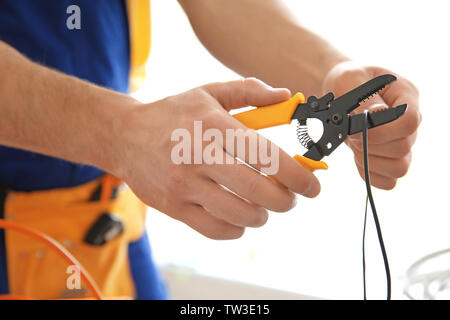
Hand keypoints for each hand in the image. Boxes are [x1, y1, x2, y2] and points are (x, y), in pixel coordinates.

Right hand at [111, 78, 320, 238]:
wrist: (124, 136)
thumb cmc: (173, 114)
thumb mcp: (208, 92)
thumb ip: (249, 91)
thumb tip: (286, 96)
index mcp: (213, 125)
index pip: (267, 156)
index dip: (298, 175)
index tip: (313, 186)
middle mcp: (199, 156)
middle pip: (259, 192)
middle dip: (286, 201)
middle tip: (291, 198)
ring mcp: (184, 185)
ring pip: (240, 215)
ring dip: (262, 216)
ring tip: (264, 207)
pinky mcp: (173, 207)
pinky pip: (216, 229)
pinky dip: (237, 229)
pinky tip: (240, 217)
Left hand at [322, 62, 420, 189]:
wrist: (341, 92)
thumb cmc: (347, 81)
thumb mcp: (350, 80)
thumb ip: (364, 99)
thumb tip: (375, 118)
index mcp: (406, 96)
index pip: (409, 122)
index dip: (381, 130)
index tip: (355, 127)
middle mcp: (409, 123)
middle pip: (401, 148)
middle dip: (368, 145)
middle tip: (349, 133)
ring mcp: (402, 143)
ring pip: (399, 168)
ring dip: (369, 161)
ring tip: (353, 144)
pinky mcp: (389, 160)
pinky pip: (387, 181)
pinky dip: (369, 173)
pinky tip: (357, 156)